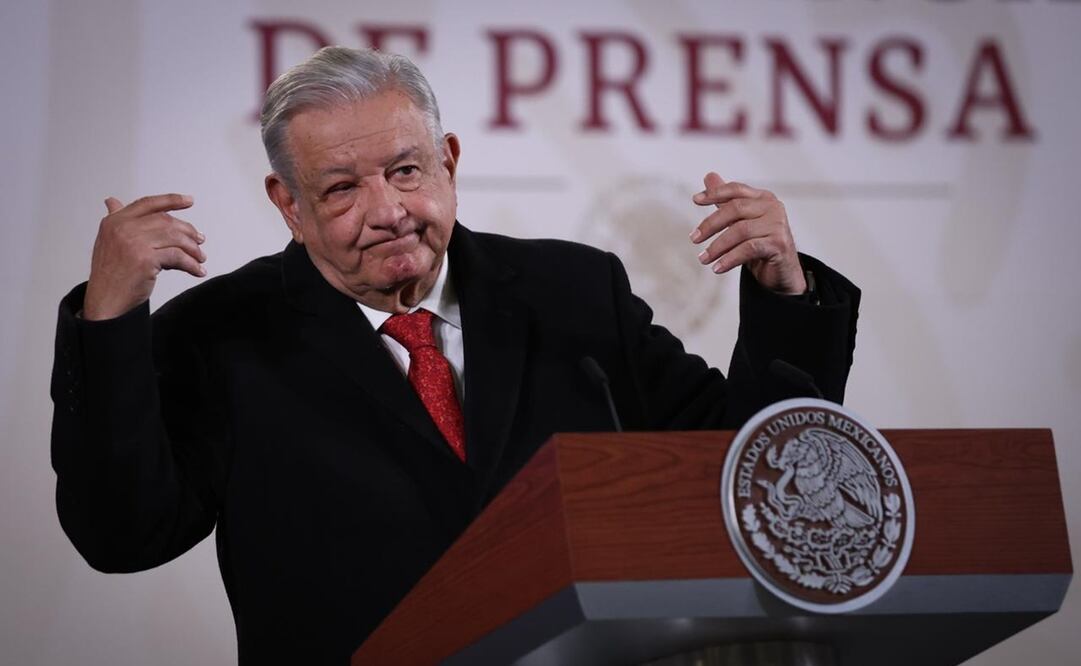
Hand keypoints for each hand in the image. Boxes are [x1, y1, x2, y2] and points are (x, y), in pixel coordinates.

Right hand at [83, 194, 205, 320]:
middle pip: (166, 221)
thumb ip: (116, 221)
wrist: (105, 301)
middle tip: (200, 240)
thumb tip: (112, 201)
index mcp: (114, 221)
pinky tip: (198, 270)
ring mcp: (134, 243)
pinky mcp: (146, 260)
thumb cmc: (109, 274)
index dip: (171, 200)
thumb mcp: (108, 241)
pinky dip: (192, 264)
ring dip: (193, 249)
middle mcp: (122, 228)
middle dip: (188, 231)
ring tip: (201, 258)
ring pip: (175, 238)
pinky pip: (178, 257)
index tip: (189, 200)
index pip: (148, 204)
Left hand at [690, 172, 805, 294]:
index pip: (736, 190)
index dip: (715, 193)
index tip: (696, 200)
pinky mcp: (779, 243)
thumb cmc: (761, 245)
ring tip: (704, 259)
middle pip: (735, 208)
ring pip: (740, 230)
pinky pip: (748, 249)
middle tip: (694, 239)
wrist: (783, 272)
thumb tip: (709, 176)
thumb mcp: (741, 222)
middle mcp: (772, 207)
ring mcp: (778, 225)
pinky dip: (729, 259)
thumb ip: (726, 201)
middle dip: (710, 224)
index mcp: (763, 198)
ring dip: (717, 247)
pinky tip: (718, 267)